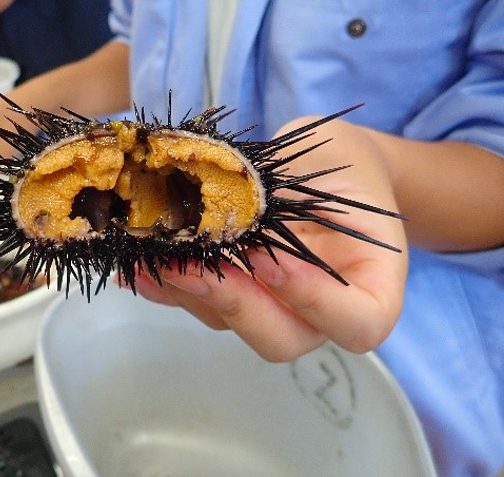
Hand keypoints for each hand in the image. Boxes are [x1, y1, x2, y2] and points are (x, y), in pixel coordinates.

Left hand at [132, 118, 407, 361]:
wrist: (325, 166)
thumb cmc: (344, 164)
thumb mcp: (337, 162)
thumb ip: (296, 190)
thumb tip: (228, 206)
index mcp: (370, 289)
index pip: (357, 324)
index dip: (313, 302)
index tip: (270, 260)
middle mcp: (317, 312)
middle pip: (281, 340)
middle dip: (231, 304)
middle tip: (191, 265)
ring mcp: (270, 306)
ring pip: (228, 323)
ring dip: (185, 294)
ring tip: (146, 260)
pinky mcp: (232, 294)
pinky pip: (198, 302)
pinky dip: (165, 284)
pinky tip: (134, 265)